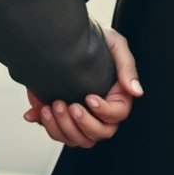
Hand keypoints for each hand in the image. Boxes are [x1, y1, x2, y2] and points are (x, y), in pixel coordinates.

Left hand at [22, 27, 143, 147]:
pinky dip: (46, 125)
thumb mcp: (115, 44)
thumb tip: (137, 92)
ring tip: (51, 106)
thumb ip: (127, 67)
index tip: (89, 97)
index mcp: (117, 97)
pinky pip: (56, 133)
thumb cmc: (96, 38)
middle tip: (68, 105)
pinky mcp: (61, 117)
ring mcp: (80, 117)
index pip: (116, 115)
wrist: (64, 35)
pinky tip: (37, 111)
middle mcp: (100, 112)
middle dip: (82, 123)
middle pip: (98, 134)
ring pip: (76, 139)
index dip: (104, 111)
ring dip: (62, 128)